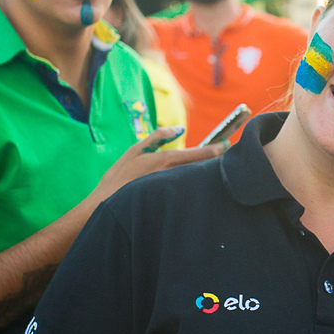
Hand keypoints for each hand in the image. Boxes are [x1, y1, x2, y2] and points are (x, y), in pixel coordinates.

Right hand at [91, 126, 222, 204]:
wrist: (107, 205)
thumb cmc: (120, 176)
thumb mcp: (136, 150)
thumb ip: (158, 136)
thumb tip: (178, 128)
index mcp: (166, 161)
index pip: (198, 154)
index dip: (216, 149)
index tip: (227, 144)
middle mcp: (173, 176)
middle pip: (202, 167)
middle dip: (214, 160)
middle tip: (226, 151)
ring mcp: (173, 190)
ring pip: (196, 178)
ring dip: (206, 172)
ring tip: (216, 164)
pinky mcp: (171, 201)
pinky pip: (188, 189)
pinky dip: (195, 183)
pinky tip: (198, 181)